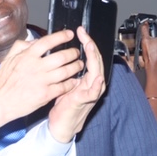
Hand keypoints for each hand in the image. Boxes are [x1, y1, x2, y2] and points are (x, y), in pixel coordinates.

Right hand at [0, 29, 85, 130]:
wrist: (0, 103)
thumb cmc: (4, 82)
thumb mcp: (8, 59)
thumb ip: (20, 46)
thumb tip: (33, 40)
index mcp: (27, 56)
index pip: (48, 41)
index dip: (61, 36)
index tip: (69, 34)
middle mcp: (36, 67)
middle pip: (62, 56)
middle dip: (73, 53)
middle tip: (76, 53)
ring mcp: (42, 81)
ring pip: (66, 71)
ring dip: (76, 67)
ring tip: (79, 65)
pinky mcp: (45, 94)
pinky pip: (64, 86)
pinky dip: (71, 83)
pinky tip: (74, 80)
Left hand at [48, 26, 105, 141]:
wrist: (63, 124)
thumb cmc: (63, 103)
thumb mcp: (65, 82)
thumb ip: (67, 69)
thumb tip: (58, 53)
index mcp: (88, 77)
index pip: (90, 55)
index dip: (87, 42)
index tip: (80, 31)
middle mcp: (93, 83)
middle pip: (96, 60)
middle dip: (91, 45)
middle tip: (84, 34)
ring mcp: (91, 91)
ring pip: (97, 72)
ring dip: (94, 59)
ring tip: (90, 47)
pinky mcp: (85, 101)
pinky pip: (93, 92)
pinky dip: (96, 85)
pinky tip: (97, 77)